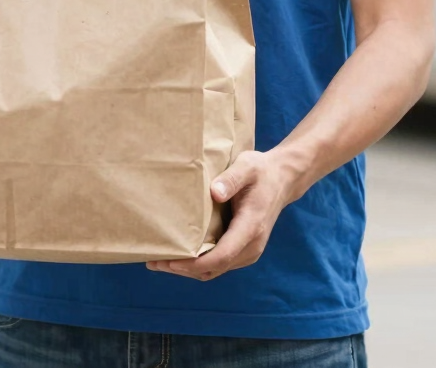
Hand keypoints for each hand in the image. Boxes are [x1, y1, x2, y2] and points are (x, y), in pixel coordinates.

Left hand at [146, 150, 297, 281]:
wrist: (282, 179)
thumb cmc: (261, 171)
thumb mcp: (247, 166)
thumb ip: (231, 179)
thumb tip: (215, 193)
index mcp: (251, 227)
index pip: (222, 256)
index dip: (194, 263)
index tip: (170, 261)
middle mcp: (251, 246)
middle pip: (214, 268)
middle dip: (183, 269)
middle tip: (153, 261)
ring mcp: (248, 250)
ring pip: (215, 270)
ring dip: (189, 269)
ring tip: (160, 260)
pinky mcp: (243, 249)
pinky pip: (219, 263)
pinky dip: (198, 263)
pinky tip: (180, 254)